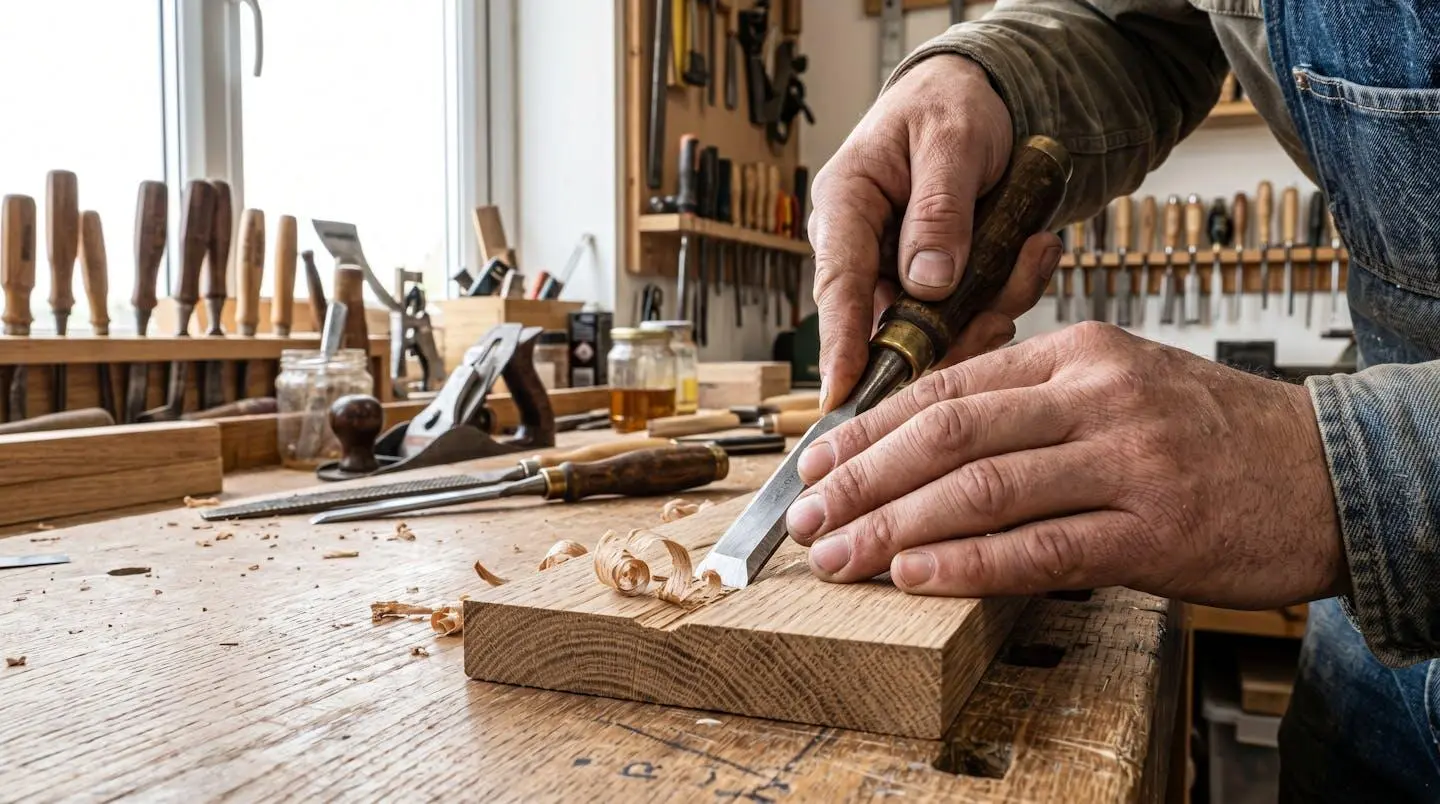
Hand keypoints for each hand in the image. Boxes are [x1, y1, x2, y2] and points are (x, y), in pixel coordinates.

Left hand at [783, 323, 1348, 609]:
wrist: (1328, 472)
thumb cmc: (1211, 433)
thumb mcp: (1119, 384)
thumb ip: (1030, 403)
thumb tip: (924, 438)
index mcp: (1076, 353)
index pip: (946, 385)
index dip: (868, 427)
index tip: (816, 461)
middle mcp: (1094, 395)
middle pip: (947, 433)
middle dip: (861, 478)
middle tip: (807, 518)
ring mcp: (1125, 460)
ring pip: (981, 490)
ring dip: (895, 527)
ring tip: (841, 557)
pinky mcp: (1151, 530)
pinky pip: (1039, 548)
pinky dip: (967, 564)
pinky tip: (915, 577)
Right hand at [808, 54, 1061, 409]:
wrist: (978, 97)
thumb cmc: (950, 105)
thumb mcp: (952, 139)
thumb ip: (939, 209)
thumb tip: (928, 283)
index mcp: (846, 205)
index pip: (838, 287)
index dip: (839, 346)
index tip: (843, 394)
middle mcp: (863, 248)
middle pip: (891, 325)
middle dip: (954, 329)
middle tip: (1003, 311)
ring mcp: (899, 271)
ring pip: (938, 328)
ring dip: (993, 303)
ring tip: (1033, 249)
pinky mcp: (934, 284)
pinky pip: (970, 313)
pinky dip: (1008, 291)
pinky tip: (1032, 250)